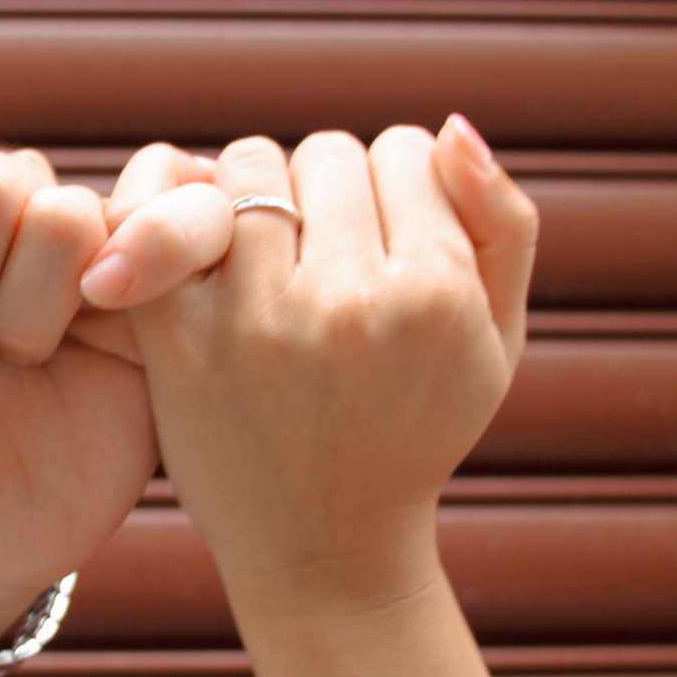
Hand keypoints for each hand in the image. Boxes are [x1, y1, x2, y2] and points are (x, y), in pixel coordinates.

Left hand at [105, 116, 539, 619]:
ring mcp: (257, 322)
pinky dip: (182, 221)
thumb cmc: (415, 432)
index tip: (388, 239)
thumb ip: (504, 224)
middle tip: (329, 255)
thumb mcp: (498, 342)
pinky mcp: (180, 342)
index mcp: (435, 296)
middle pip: (327, 152)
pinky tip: (208, 258)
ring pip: (249, 169)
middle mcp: (347, 305)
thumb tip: (452, 127)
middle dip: (329, 192)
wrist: (325, 548)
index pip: (407, 149)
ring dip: (258, 199)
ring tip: (274, 258)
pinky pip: (171, 219)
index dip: (398, 185)